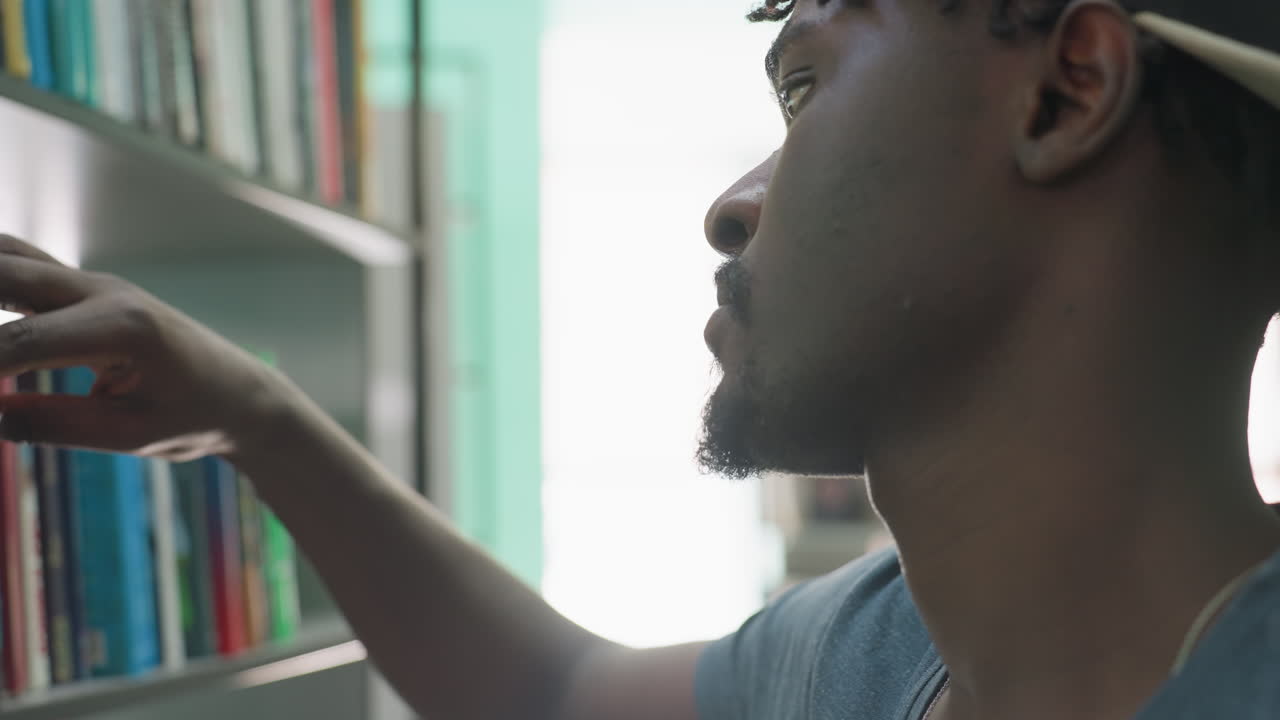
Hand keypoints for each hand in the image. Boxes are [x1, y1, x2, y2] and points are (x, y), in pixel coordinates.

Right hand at [0, 235, 295, 459]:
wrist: (242, 392)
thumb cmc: (194, 417)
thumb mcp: (129, 436)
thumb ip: (51, 425)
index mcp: (122, 329)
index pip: (19, 342)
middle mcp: (104, 292)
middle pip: (2, 273)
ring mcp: (93, 283)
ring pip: (5, 252)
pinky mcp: (83, 288)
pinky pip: (16, 262)